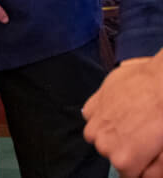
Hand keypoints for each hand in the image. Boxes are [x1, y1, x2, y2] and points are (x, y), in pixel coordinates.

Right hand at [83, 53, 162, 176]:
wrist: (161, 80)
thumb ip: (155, 170)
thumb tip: (144, 175)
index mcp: (123, 159)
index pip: (128, 175)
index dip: (140, 166)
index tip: (147, 155)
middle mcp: (103, 143)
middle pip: (112, 155)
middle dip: (126, 150)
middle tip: (144, 135)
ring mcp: (94, 122)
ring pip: (99, 137)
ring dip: (111, 133)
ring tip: (131, 120)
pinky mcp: (92, 103)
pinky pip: (91, 117)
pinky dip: (101, 116)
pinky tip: (118, 108)